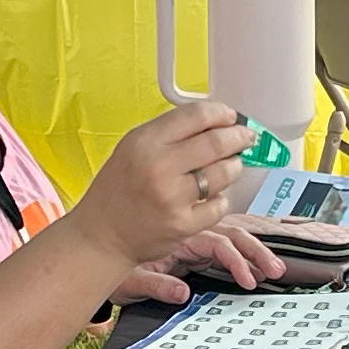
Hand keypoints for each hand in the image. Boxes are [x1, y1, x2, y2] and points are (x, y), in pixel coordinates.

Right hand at [73, 100, 256, 272]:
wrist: (102, 235)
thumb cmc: (118, 190)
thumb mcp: (132, 148)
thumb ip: (169, 133)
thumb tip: (213, 122)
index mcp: (145, 141)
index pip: (197, 115)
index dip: (222, 113)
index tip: (231, 117)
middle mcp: (159, 166)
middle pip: (217, 142)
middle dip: (239, 137)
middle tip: (246, 139)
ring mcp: (172, 197)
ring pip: (224, 172)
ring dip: (234, 167)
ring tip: (230, 166)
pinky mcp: (184, 224)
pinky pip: (220, 205)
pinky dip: (220, 199)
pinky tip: (211, 196)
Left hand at [114, 217, 286, 306]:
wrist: (98, 253)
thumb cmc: (114, 264)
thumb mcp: (132, 280)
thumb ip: (157, 285)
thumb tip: (182, 295)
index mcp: (178, 236)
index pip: (217, 242)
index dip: (237, 260)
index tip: (249, 279)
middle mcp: (188, 232)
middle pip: (232, 235)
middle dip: (256, 251)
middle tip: (275, 269)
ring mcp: (192, 239)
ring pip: (231, 237)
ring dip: (254, 250)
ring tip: (274, 268)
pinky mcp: (193, 248)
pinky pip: (223, 246)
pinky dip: (241, 253)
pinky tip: (254, 265)